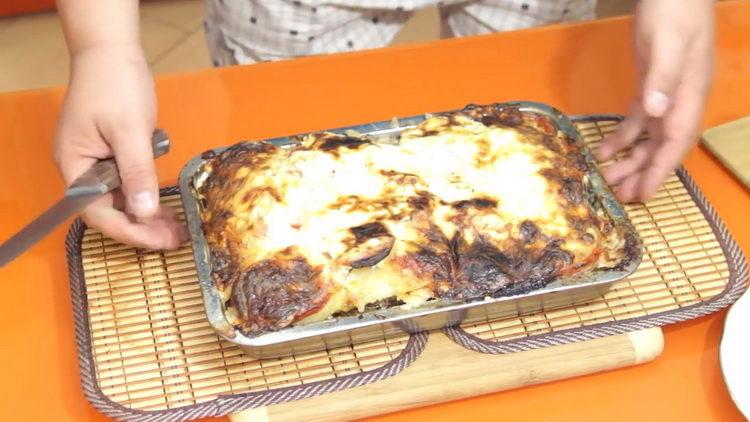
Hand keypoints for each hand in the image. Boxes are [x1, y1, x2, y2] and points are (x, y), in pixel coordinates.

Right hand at [53, 46, 185, 248]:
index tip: (160, 242)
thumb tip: (145, 211)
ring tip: (178, 228)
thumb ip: (137, 172)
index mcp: (75, 166)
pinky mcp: (112, 154)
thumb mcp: (130, 131)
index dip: (130, 231)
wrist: (111, 50)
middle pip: (110, 211)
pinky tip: (169, 204)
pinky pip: (128, 182)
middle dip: (143, 227)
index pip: (98, 214)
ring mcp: (97, 162)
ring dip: (148, 214)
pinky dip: (148, 194)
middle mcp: (82, 170)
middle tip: (176, 240)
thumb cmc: (116, 85)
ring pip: (122, 199)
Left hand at [598, 0, 713, 201]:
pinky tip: (605, 149)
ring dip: (631, 158)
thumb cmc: (674, 11)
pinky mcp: (650, 83)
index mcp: (688, 95)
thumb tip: (655, 112)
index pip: (676, 142)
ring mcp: (666, 92)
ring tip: (609, 180)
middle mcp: (679, 99)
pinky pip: (638, 118)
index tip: (645, 194)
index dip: (661, 171)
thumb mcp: (666, 44)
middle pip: (662, 146)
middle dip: (643, 172)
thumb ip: (661, 78)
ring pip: (649, 136)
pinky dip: (623, 135)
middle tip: (622, 197)